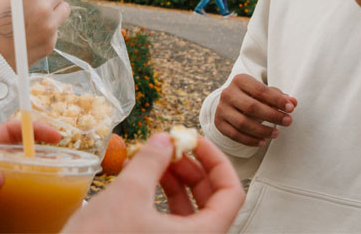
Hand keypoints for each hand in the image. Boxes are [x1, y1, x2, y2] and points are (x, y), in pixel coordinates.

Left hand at [0, 120, 61, 232]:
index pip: (10, 131)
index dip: (33, 129)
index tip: (54, 136)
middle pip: (24, 155)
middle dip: (45, 156)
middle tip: (64, 165)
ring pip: (25, 179)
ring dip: (42, 181)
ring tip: (60, 188)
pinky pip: (19, 205)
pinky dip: (32, 207)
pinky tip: (43, 213)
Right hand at [64, 133, 244, 232]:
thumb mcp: (128, 194)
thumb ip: (152, 161)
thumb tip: (164, 139)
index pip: (232, 194)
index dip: (217, 161)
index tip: (196, 141)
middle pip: (213, 201)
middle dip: (193, 168)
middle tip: (173, 147)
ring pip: (191, 212)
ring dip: (177, 181)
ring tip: (157, 160)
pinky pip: (172, 222)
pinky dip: (162, 198)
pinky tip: (145, 179)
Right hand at [214, 74, 296, 146]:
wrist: (231, 102)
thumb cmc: (253, 96)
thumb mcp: (265, 93)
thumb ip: (280, 97)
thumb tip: (293, 102)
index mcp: (240, 80)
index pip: (260, 90)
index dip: (277, 100)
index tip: (291, 108)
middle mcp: (228, 93)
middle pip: (251, 107)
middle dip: (272, 116)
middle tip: (288, 121)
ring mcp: (221, 109)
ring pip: (243, 123)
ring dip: (263, 131)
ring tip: (276, 133)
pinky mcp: (219, 123)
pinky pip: (235, 135)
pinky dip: (250, 140)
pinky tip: (263, 142)